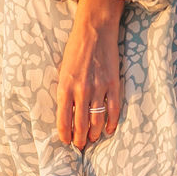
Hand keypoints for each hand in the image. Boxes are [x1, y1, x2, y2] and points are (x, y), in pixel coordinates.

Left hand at [56, 0, 125, 150]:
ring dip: (94, 134)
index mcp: (65, 88)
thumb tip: (66, 114)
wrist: (95, 29)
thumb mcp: (62, 71)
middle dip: (79, 139)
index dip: (64, 135)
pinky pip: (113, 110)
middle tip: (79, 146)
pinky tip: (108, 130)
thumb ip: (64, 92)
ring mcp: (99, 88)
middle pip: (80, 125)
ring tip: (91, 140)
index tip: (66, 141)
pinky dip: (111, 123)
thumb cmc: (75, 50)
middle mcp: (81, 91)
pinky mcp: (113, 84)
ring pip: (97, 121)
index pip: (63, 121)